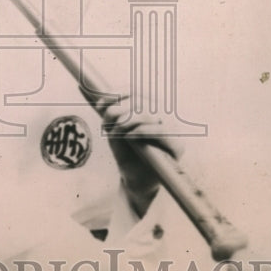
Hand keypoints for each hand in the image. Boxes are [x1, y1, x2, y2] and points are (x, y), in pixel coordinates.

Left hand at [100, 96, 182, 216]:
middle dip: (119, 109)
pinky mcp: (177, 146)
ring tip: (117, 130)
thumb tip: (94, 94)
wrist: (136, 180)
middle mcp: (164, 115)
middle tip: (108, 121)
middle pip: (141, 100)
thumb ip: (110, 113)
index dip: (116, 94)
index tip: (100, 105)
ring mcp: (173, 129)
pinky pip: (161, 131)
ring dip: (127, 119)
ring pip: (149, 113)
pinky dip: (141, 131)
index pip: (136, 90)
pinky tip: (128, 136)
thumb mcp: (114, 130)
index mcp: (150, 107)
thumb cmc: (126, 153)